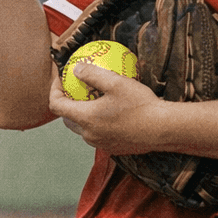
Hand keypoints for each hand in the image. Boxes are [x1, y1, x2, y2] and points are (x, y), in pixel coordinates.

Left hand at [49, 60, 165, 154]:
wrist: (163, 129)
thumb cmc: (140, 104)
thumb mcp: (115, 82)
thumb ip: (91, 74)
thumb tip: (76, 69)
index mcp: (85, 118)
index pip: (56, 105)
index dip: (54, 90)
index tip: (62, 79)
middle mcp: (89, 135)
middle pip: (68, 118)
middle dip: (67, 103)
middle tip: (76, 89)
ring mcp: (101, 144)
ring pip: (83, 128)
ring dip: (84, 114)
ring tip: (94, 99)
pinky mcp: (114, 149)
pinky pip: (99, 135)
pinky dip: (98, 123)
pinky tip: (112, 112)